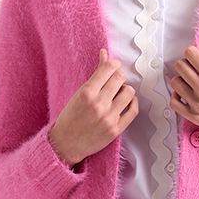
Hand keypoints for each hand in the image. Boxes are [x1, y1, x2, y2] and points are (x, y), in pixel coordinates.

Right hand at [48, 49, 138, 166]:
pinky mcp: (116, 129)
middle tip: (114, 80)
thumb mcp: (79, 93)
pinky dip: (132, 103)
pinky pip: (133, 110)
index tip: (114, 65)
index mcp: (87, 93)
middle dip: (118, 76)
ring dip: (125, 90)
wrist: (66, 144)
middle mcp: (99, 104)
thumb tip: (104, 53)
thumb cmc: (70, 117)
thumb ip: (95, 75)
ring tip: (118, 93)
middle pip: (120, 78)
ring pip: (129, 92)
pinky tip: (127, 102)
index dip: (113, 64)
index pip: (108, 69)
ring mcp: (109, 117)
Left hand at [168, 38, 198, 141]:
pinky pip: (174, 102)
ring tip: (189, 83)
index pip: (189, 53)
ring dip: (181, 80)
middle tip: (193, 69)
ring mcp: (197, 103)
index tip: (195, 57)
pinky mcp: (193, 116)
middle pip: (180, 66)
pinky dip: (177, 97)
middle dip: (186, 65)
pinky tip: (184, 95)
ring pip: (175, 82)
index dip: (192, 53)